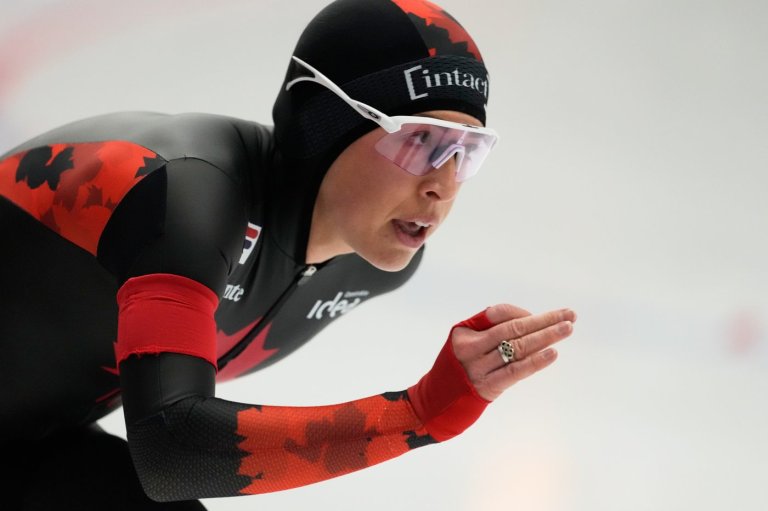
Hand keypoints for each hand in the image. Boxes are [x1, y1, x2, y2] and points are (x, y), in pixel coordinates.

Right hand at [452, 304, 576, 400]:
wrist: (437, 402)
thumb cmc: (458, 368)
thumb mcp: (464, 343)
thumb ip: (488, 329)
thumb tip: (530, 320)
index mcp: (464, 332)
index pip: (499, 314)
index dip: (523, 313)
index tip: (545, 317)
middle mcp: (470, 348)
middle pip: (513, 329)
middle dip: (544, 321)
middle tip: (569, 315)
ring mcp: (479, 368)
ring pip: (518, 348)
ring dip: (546, 337)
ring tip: (567, 329)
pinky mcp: (488, 387)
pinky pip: (516, 371)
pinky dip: (536, 361)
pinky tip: (553, 353)